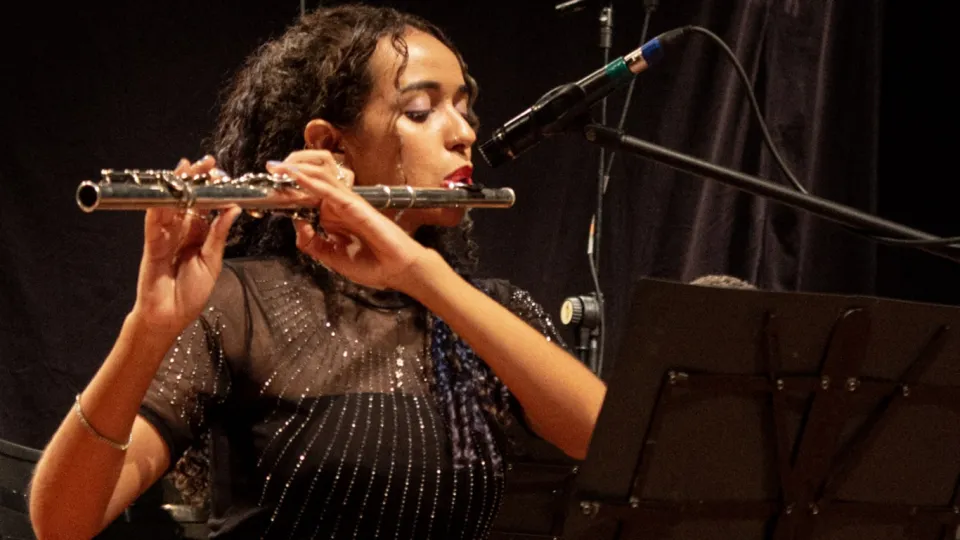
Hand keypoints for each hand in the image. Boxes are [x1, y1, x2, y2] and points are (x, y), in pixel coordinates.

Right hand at [131, 156, 241, 337]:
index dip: (211, 189)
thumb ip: (218, 235)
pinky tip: (164, 192)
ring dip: (177, 186)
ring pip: (169, 205)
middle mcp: (181, 231)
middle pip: (186, 200)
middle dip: (195, 179)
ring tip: (187, 168)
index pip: (204, 205)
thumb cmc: (190, 293)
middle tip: (207, 162)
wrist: (169, 317)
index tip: (221, 174)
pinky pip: (153, 222)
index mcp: (197, 234)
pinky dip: (158, 207)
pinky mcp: (151, 244)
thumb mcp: (212, 262)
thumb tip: (232, 209)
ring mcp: (164, 236)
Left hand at [266, 150, 433, 292]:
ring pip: (320, 177)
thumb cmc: (372, 265)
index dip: (288, 188)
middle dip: (290, 171)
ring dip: (297, 170)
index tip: (268, 185)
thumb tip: (296, 223)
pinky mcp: (356, 206)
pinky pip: (330, 190)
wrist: (397, 272)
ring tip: (277, 167)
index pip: (307, 195)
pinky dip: (311, 182)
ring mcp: (348, 203)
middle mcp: (338, 205)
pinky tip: (295, 176)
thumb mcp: (331, 257)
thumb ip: (312, 242)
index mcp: (332, 216)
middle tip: (270, 168)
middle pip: (312, 179)